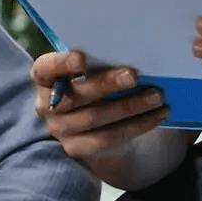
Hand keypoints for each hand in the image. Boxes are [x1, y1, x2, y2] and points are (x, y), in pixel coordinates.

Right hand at [29, 50, 168, 159]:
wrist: (86, 117)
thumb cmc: (89, 80)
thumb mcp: (86, 68)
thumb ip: (96, 62)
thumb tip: (128, 52)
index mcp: (44, 78)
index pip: (45, 69)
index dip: (62, 64)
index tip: (82, 57)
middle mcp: (47, 106)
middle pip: (77, 96)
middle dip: (107, 85)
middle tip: (134, 75)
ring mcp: (60, 130)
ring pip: (97, 118)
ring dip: (131, 106)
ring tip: (156, 96)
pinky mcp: (76, 148)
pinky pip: (109, 138)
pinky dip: (137, 126)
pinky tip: (156, 115)